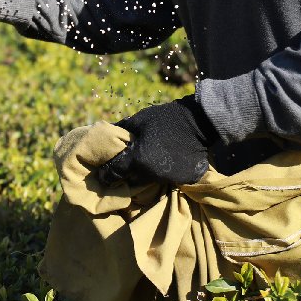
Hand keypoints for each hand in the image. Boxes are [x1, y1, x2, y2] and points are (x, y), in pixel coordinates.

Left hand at [96, 95, 214, 187]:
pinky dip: (161, 174)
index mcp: (138, 159)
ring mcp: (167, 178)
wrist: (197, 122)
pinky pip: (166, 180)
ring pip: (148, 182)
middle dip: (125, 177)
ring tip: (143, 165)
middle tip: (123, 169)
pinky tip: (161, 164)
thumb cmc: (164, 118)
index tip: (103, 174)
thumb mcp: (138, 120)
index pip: (114, 173)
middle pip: (131, 182)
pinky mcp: (182, 180)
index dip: (106, 173)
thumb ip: (120, 131)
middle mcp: (151, 173)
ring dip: (143, 175)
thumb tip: (104, 136)